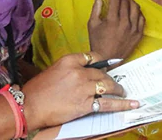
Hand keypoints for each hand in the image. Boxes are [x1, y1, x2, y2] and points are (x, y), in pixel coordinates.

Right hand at [21, 52, 138, 129]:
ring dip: (117, 90)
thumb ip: (70, 68)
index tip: (108, 66)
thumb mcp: (54, 70)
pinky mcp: (85, 104)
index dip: (102, 62)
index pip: (93, 56)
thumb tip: (85, 72)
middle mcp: (78, 72)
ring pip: (108, 86)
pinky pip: (107, 103)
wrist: (29, 106)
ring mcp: (83, 88)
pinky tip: (132, 104)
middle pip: (102, 72)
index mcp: (69, 60)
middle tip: (115, 84)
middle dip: (110, 79)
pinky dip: (121, 104)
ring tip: (123, 93)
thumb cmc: (37, 90)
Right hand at [87, 0, 144, 59]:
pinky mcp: (139, 34)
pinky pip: (142, 17)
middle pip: (125, 1)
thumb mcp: (92, 24)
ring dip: (129, 1)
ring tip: (124, 1)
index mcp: (112, 20)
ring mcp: (134, 28)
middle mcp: (125, 23)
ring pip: (135, 7)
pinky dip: (137, 11)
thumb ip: (96, 8)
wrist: (107, 59)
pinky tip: (132, 11)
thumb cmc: (97, 42)